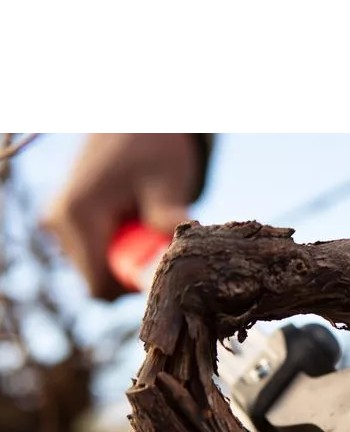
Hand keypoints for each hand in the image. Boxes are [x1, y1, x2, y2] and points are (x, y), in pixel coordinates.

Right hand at [43, 134, 199, 299]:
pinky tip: (135, 219)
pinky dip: (120, 247)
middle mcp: (58, 222)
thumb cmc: (155, 145)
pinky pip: (96, 254)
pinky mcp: (66, 220)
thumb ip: (168, 220)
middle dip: (133, 270)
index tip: (162, 264)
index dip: (135, 286)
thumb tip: (182, 255)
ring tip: (147, 221)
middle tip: (159, 237)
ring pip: (98, 269)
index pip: (100, 287)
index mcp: (77, 215)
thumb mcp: (167, 183)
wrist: (135, 115)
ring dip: (128, 257)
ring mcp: (59, 221)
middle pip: (100, 281)